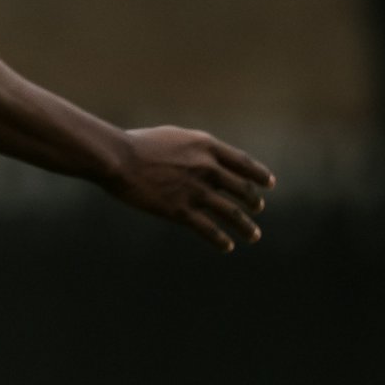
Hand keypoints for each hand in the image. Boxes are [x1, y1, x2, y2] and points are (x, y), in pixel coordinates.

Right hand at [105, 126, 275, 249]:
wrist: (117, 158)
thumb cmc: (137, 145)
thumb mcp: (173, 137)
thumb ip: (193, 149)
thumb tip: (202, 160)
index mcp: (206, 147)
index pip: (244, 163)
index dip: (259, 175)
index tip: (268, 184)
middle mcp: (207, 168)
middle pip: (242, 189)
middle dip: (253, 202)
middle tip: (256, 209)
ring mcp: (195, 191)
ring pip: (231, 213)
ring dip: (245, 227)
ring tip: (253, 236)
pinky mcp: (179, 210)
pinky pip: (207, 229)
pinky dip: (220, 240)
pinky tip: (226, 246)